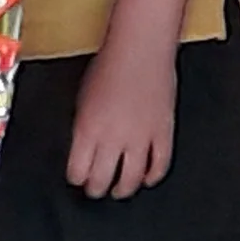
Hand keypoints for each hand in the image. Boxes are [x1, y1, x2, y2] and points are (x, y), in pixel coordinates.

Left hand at [67, 30, 176, 195]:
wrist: (141, 50)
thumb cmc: (110, 65)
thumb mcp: (83, 98)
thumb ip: (83, 127)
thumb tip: (83, 148)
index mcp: (88, 129)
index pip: (78, 171)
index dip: (76, 178)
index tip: (78, 178)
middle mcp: (113, 138)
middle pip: (101, 180)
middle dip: (95, 189)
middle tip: (95, 190)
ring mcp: (140, 138)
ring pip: (131, 180)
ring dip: (123, 189)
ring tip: (119, 191)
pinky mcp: (163, 133)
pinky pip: (160, 165)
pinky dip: (153, 177)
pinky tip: (147, 179)